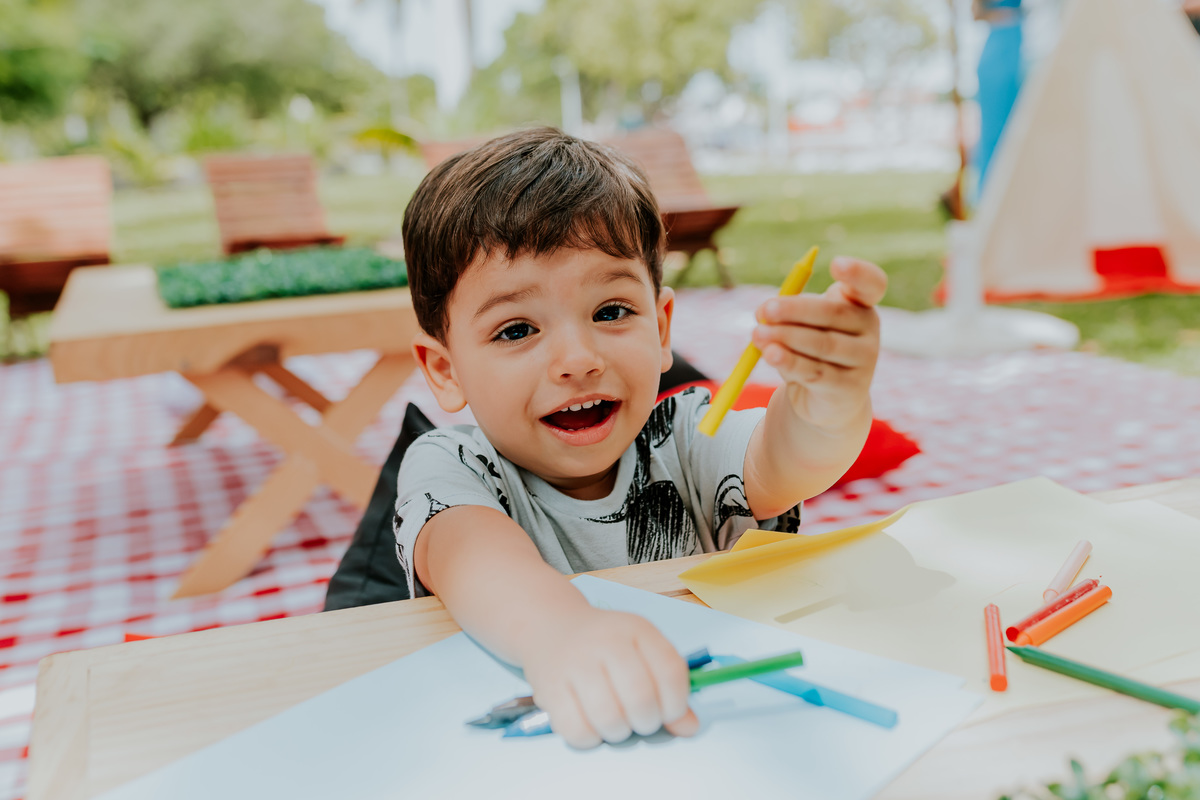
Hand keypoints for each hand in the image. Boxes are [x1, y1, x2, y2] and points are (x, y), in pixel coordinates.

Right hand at [519, 607, 699, 748]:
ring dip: (620, 732)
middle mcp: (606, 641)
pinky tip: (592, 724)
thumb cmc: (604, 644)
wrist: (551, 626)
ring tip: (617, 721)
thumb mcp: (642, 652)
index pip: (671, 671)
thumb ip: (670, 687)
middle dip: (648, 721)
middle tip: (642, 719)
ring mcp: (575, 663)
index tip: (670, 711)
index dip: (677, 703)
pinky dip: (591, 738)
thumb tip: (689, 727)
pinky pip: (577, 730)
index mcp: (637, 629)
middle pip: (641, 698)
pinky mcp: (550, 687)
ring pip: (610, 718)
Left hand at [751, 256, 886, 430]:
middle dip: (796, 310)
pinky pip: (815, 372)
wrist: (826, 400)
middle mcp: (869, 329)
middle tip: (766, 310)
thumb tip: (763, 313)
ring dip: (786, 337)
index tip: (835, 264)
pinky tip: (770, 355)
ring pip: (822, 344)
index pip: (871, 283)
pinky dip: (790, 362)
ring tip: (757, 334)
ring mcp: (864, 360)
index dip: (857, 272)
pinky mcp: (850, 388)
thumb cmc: (812, 350)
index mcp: (860, 304)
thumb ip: (787, 316)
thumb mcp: (802, 326)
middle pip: (835, 314)